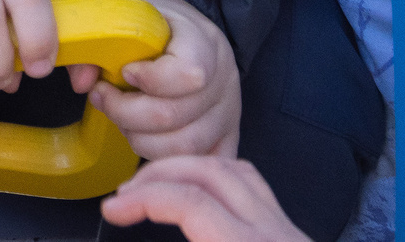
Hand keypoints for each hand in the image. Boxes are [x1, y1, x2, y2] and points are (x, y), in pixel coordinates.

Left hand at [69, 0, 240, 159]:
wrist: (185, 34)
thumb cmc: (154, 25)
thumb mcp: (127, 16)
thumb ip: (98, 41)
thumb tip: (81, 82)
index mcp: (203, 41)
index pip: (188, 73)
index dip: (150, 79)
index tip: (125, 71)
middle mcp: (223, 80)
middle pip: (175, 116)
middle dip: (126, 113)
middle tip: (103, 98)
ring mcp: (227, 113)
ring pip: (183, 147)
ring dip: (139, 139)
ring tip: (121, 119)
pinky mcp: (226, 137)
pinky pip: (198, 162)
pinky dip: (166, 160)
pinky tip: (145, 141)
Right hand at [100, 156, 309, 241]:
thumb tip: (130, 231)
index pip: (191, 202)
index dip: (143, 199)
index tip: (113, 209)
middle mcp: (274, 235)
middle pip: (211, 172)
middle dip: (159, 174)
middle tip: (126, 194)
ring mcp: (288, 232)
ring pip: (236, 170)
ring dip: (187, 168)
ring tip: (155, 186)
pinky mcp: (291, 236)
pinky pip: (254, 187)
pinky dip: (218, 177)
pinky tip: (199, 193)